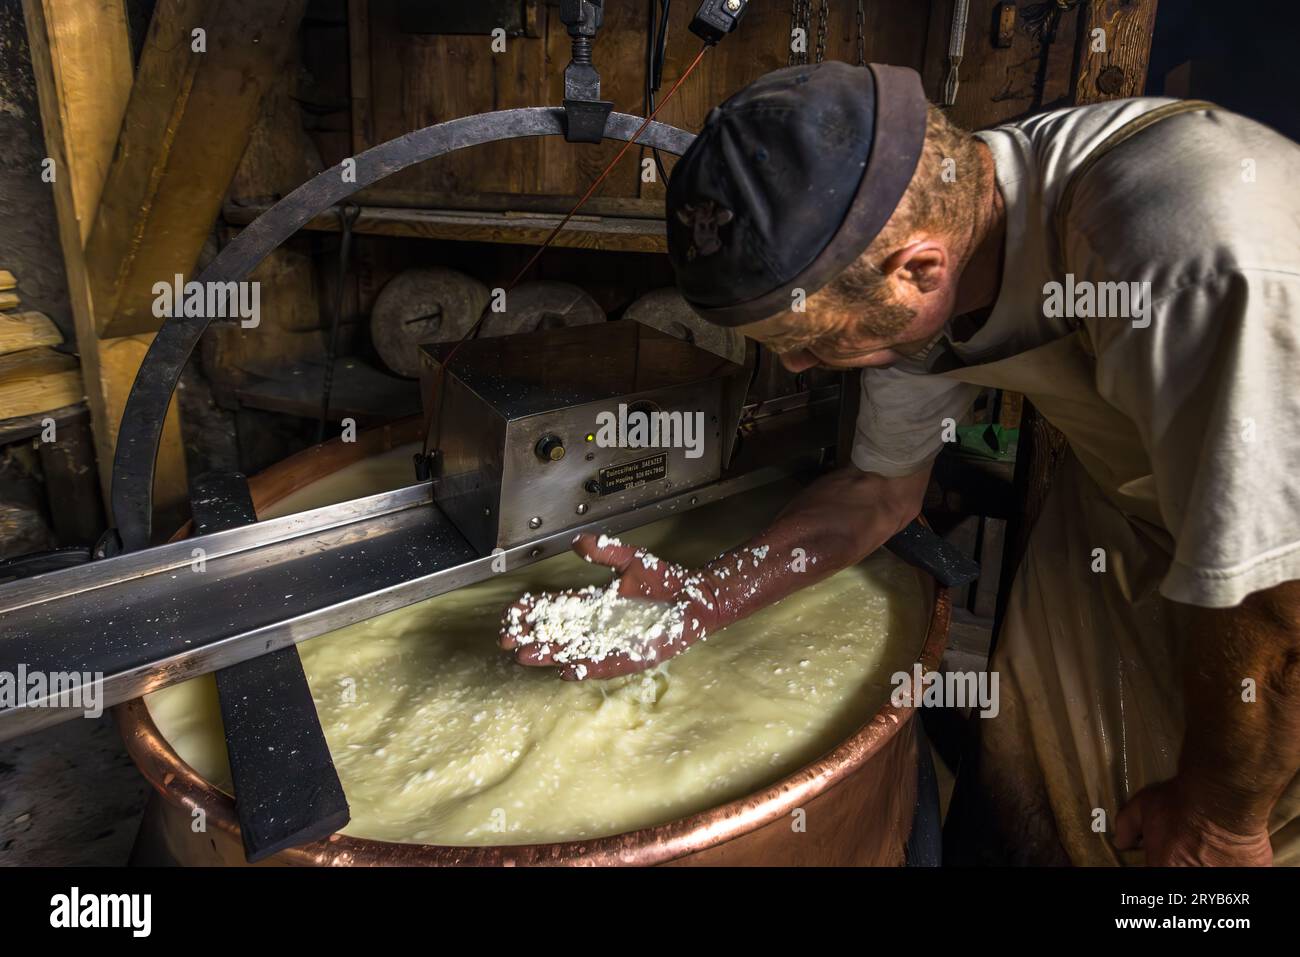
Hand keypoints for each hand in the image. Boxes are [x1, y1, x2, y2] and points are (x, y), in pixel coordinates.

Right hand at [497, 534, 722, 679]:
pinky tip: (566, 671)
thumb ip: (605, 552)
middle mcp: (598, 626)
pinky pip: (602, 666)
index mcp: (594, 604)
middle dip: (530, 637)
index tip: (511, 614)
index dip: (532, 612)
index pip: (555, 609)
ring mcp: (612, 644)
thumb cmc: (665, 581)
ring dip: (549, 655)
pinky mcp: (630, 657)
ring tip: (526, 655)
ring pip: (572, 652)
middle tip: (506, 640)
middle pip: (556, 634)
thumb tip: (577, 542)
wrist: (696, 599)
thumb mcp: (632, 561)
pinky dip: (584, 669)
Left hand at [1115, 776, 1272, 865]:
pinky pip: (1242, 872)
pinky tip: (1233, 853)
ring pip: (1213, 873)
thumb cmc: (1180, 802)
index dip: (1160, 863)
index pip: (1156, 871)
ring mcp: (1224, 878)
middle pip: (1183, 873)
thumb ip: (1126, 826)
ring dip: (1211, 864)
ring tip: (1212, 849)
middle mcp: (1192, 878)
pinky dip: (1236, 864)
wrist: (1222, 797)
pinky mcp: (1251, 873)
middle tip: (1192, 849)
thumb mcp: (1141, 807)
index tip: (1166, 855)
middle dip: (1186, 862)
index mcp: (1163, 868)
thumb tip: (1121, 841)